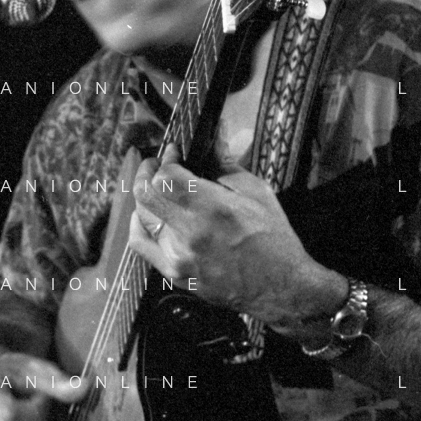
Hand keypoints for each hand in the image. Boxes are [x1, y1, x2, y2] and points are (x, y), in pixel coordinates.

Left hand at [128, 143, 346, 334]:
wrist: (281, 288)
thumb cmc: (274, 238)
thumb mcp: (256, 192)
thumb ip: (226, 162)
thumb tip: (213, 133)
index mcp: (213, 208)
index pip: (166, 176)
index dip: (166, 159)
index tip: (174, 153)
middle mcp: (190, 233)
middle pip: (145, 194)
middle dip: (148, 172)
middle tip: (157, 164)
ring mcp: (178, 256)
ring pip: (141, 216)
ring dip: (146, 196)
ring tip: (157, 187)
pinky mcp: (175, 274)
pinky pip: (140, 244)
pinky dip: (139, 224)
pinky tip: (149, 215)